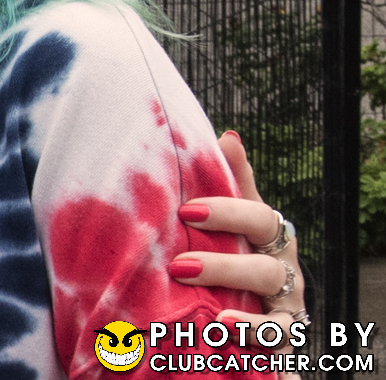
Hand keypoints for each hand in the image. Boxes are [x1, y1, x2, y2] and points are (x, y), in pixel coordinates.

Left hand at [169, 132, 304, 346]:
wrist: (251, 323)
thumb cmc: (236, 260)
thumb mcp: (230, 226)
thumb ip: (230, 185)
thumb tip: (227, 136)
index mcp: (265, 230)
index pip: (255, 209)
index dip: (226, 207)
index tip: (185, 209)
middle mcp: (280, 257)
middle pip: (264, 234)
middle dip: (224, 228)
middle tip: (181, 246)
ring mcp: (287, 293)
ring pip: (267, 277)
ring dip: (228, 272)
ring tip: (188, 275)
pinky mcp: (286, 331)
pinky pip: (278, 331)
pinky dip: (253, 328)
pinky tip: (223, 324)